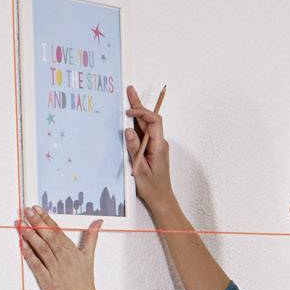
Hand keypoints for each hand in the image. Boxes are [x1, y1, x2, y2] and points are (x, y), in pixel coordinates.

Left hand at [16, 206, 103, 289]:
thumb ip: (92, 238)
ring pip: (43, 249)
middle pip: (49, 237)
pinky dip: (30, 256)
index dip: (46, 218)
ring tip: (21, 225)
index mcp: (72, 251)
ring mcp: (56, 270)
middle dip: (37, 222)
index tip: (37, 208)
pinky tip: (22, 246)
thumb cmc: (85, 283)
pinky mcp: (49, 282)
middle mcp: (64, 258)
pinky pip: (38, 266)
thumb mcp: (89, 258)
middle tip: (26, 211)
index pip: (57, 231)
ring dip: (31, 236)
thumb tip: (98, 222)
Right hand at [124, 85, 177, 220]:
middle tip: (129, 90)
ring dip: (137, 111)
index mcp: (159, 146)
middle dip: (139, 104)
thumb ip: (134, 149)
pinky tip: (127, 117)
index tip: (128, 112)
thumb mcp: (140, 169)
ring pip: (146, 124)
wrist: (161, 199)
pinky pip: (143, 133)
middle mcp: (159, 143)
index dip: (141, 113)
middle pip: (150, 119)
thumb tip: (128, 130)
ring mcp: (155, 145)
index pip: (153, 122)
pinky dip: (135, 123)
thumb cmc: (152, 187)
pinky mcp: (151, 149)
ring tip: (127, 97)